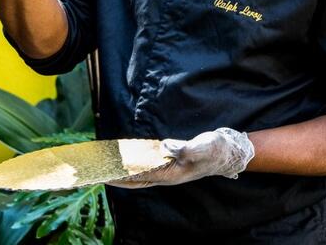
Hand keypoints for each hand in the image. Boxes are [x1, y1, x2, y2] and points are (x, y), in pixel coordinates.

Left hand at [108, 127, 254, 188]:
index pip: (139, 177)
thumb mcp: (201, 147)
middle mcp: (166, 175)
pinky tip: (127, 160)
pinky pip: (147, 166)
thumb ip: (183, 148)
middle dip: (116, 177)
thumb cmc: (215, 150)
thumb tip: (165, 147)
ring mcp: (169, 170)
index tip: (103, 174)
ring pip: (140, 174)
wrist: (229, 151)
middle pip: (135, 180)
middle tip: (96, 173)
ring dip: (123, 172)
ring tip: (106, 167)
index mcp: (170, 174)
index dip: (120, 176)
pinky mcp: (171, 162)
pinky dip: (135, 165)